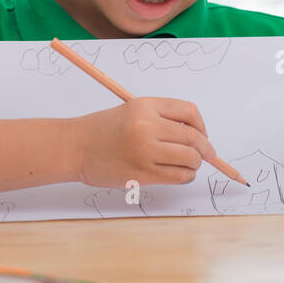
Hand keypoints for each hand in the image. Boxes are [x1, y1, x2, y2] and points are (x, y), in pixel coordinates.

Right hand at [71, 97, 216, 188]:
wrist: (76, 147)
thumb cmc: (103, 130)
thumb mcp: (132, 111)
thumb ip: (161, 118)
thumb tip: (195, 136)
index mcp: (146, 106)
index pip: (189, 112)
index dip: (202, 126)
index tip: (203, 135)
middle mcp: (147, 126)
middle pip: (193, 138)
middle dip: (205, 149)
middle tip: (208, 156)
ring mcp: (145, 152)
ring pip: (190, 159)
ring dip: (195, 164)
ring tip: (189, 166)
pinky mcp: (142, 174)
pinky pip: (178, 176)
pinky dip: (185, 177)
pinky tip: (179, 174)